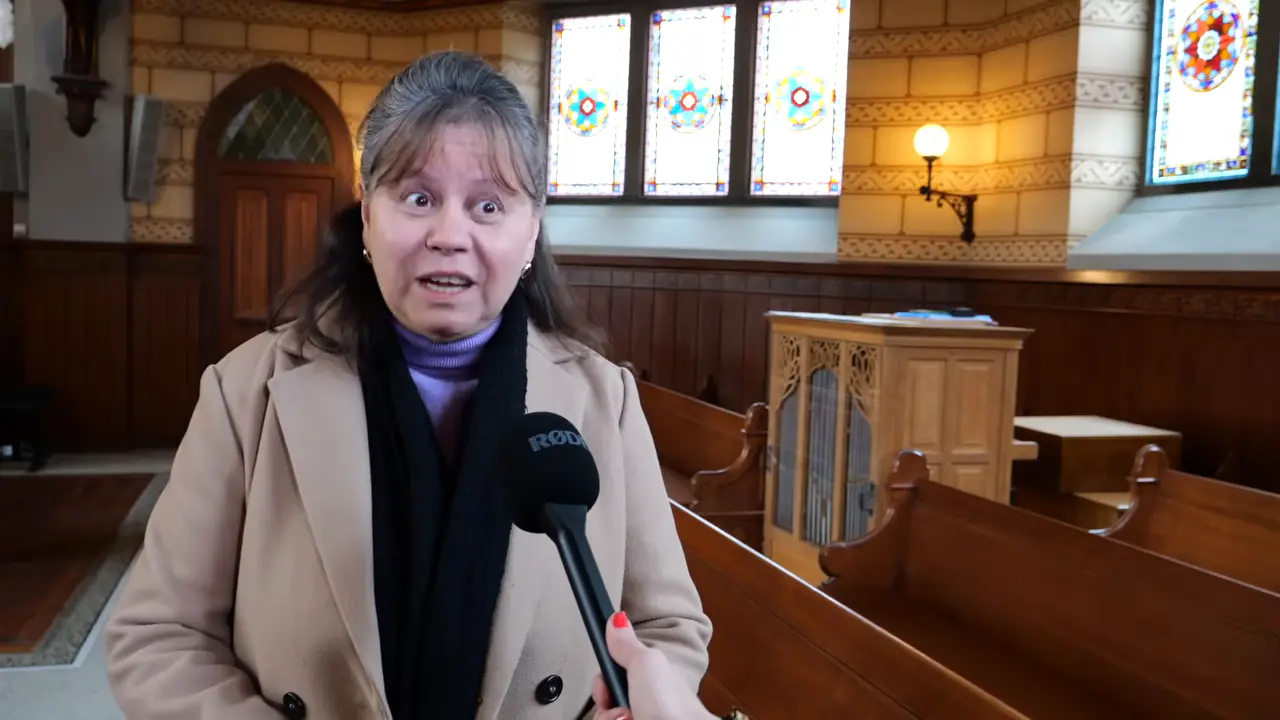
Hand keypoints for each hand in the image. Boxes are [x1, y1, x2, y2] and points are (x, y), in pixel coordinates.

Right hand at [590, 612, 715, 719]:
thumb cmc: (670, 704)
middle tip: (616, 703)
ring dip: (608, 716)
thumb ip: (627, 644)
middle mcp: (645, 701)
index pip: (615, 673)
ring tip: (626, 717)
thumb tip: (617, 620)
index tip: (605, 680)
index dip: (605, 677)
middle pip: (607, 697)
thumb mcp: (645, 663)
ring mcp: (640, 716)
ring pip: (606, 715)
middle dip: (605, 699)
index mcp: (652, 678)